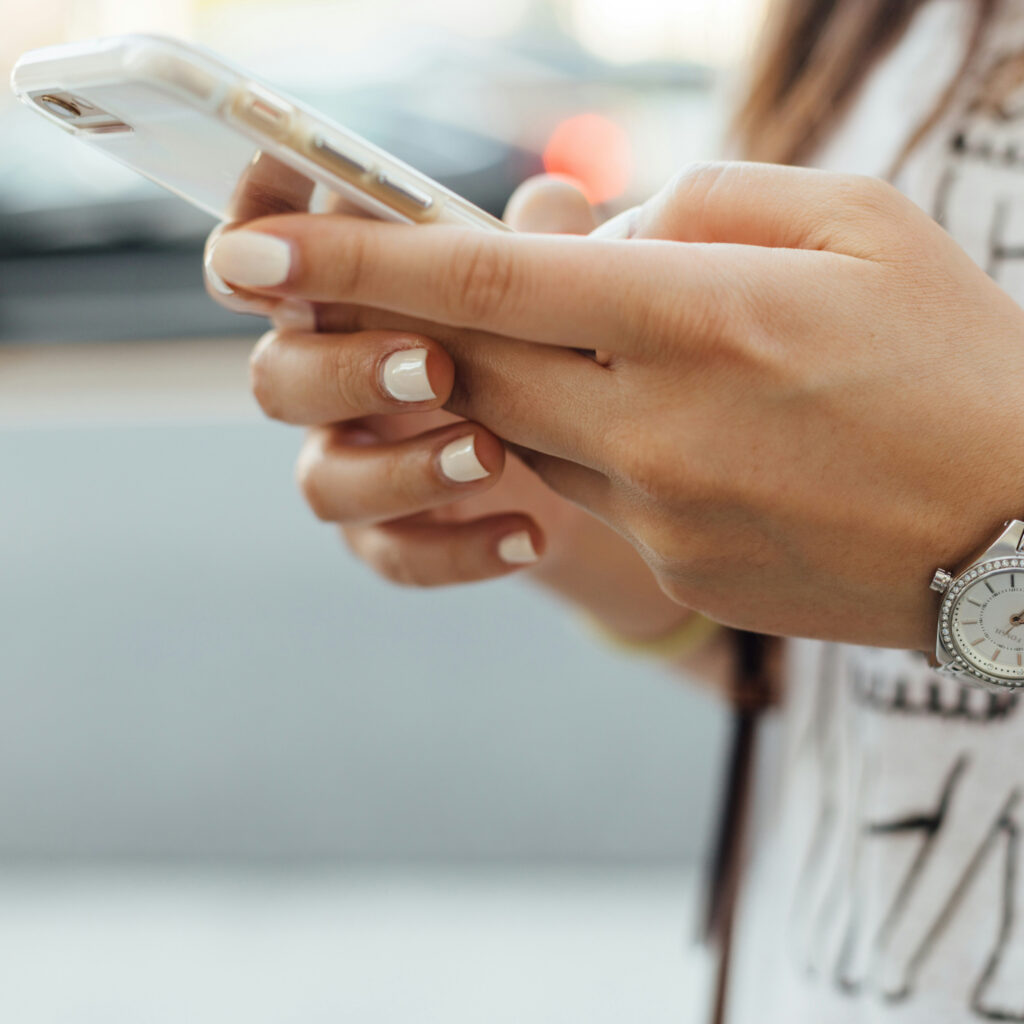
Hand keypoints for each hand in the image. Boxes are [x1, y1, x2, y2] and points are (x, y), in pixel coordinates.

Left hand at [207, 162, 1023, 651]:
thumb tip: (603, 232)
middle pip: (472, 367)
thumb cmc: (960, 356)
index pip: (484, 283)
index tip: (251, 249)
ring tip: (593, 346)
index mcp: (704, 319)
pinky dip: (588, 443)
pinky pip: (587, 494)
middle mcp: (661, 428)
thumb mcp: (855, 225)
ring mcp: (662, 516)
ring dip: (515, 381)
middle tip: (370, 290)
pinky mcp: (675, 569)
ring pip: (522, 433)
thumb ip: (706, 206)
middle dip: (405, 325)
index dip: (354, 261)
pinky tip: (666, 425)